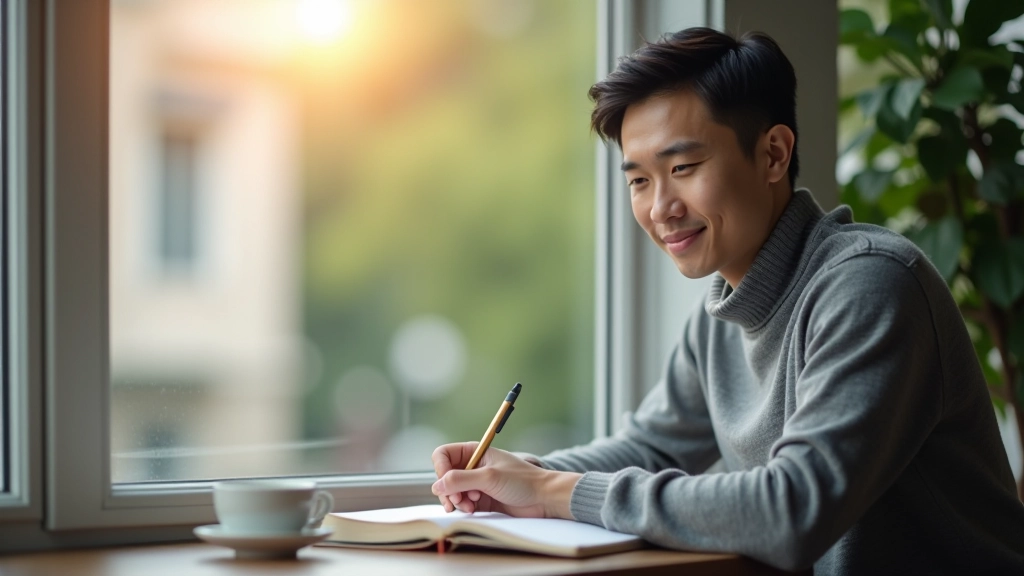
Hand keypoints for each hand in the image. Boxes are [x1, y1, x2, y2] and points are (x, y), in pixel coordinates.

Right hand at [431, 442, 580, 518]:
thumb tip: (437, 486)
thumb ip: (461, 480)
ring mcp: (476, 483)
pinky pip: (462, 503)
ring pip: (451, 491)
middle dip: (448, 489)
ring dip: (456, 500)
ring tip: (470, 506)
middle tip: (457, 500)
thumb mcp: (489, 477)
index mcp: (475, 451)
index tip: (446, 482)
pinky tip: (474, 509)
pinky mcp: (480, 499)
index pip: (443, 455)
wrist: (543, 498)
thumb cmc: (522, 481)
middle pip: (444, 475)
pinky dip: (463, 507)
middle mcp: (473, 466)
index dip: (440, 468)